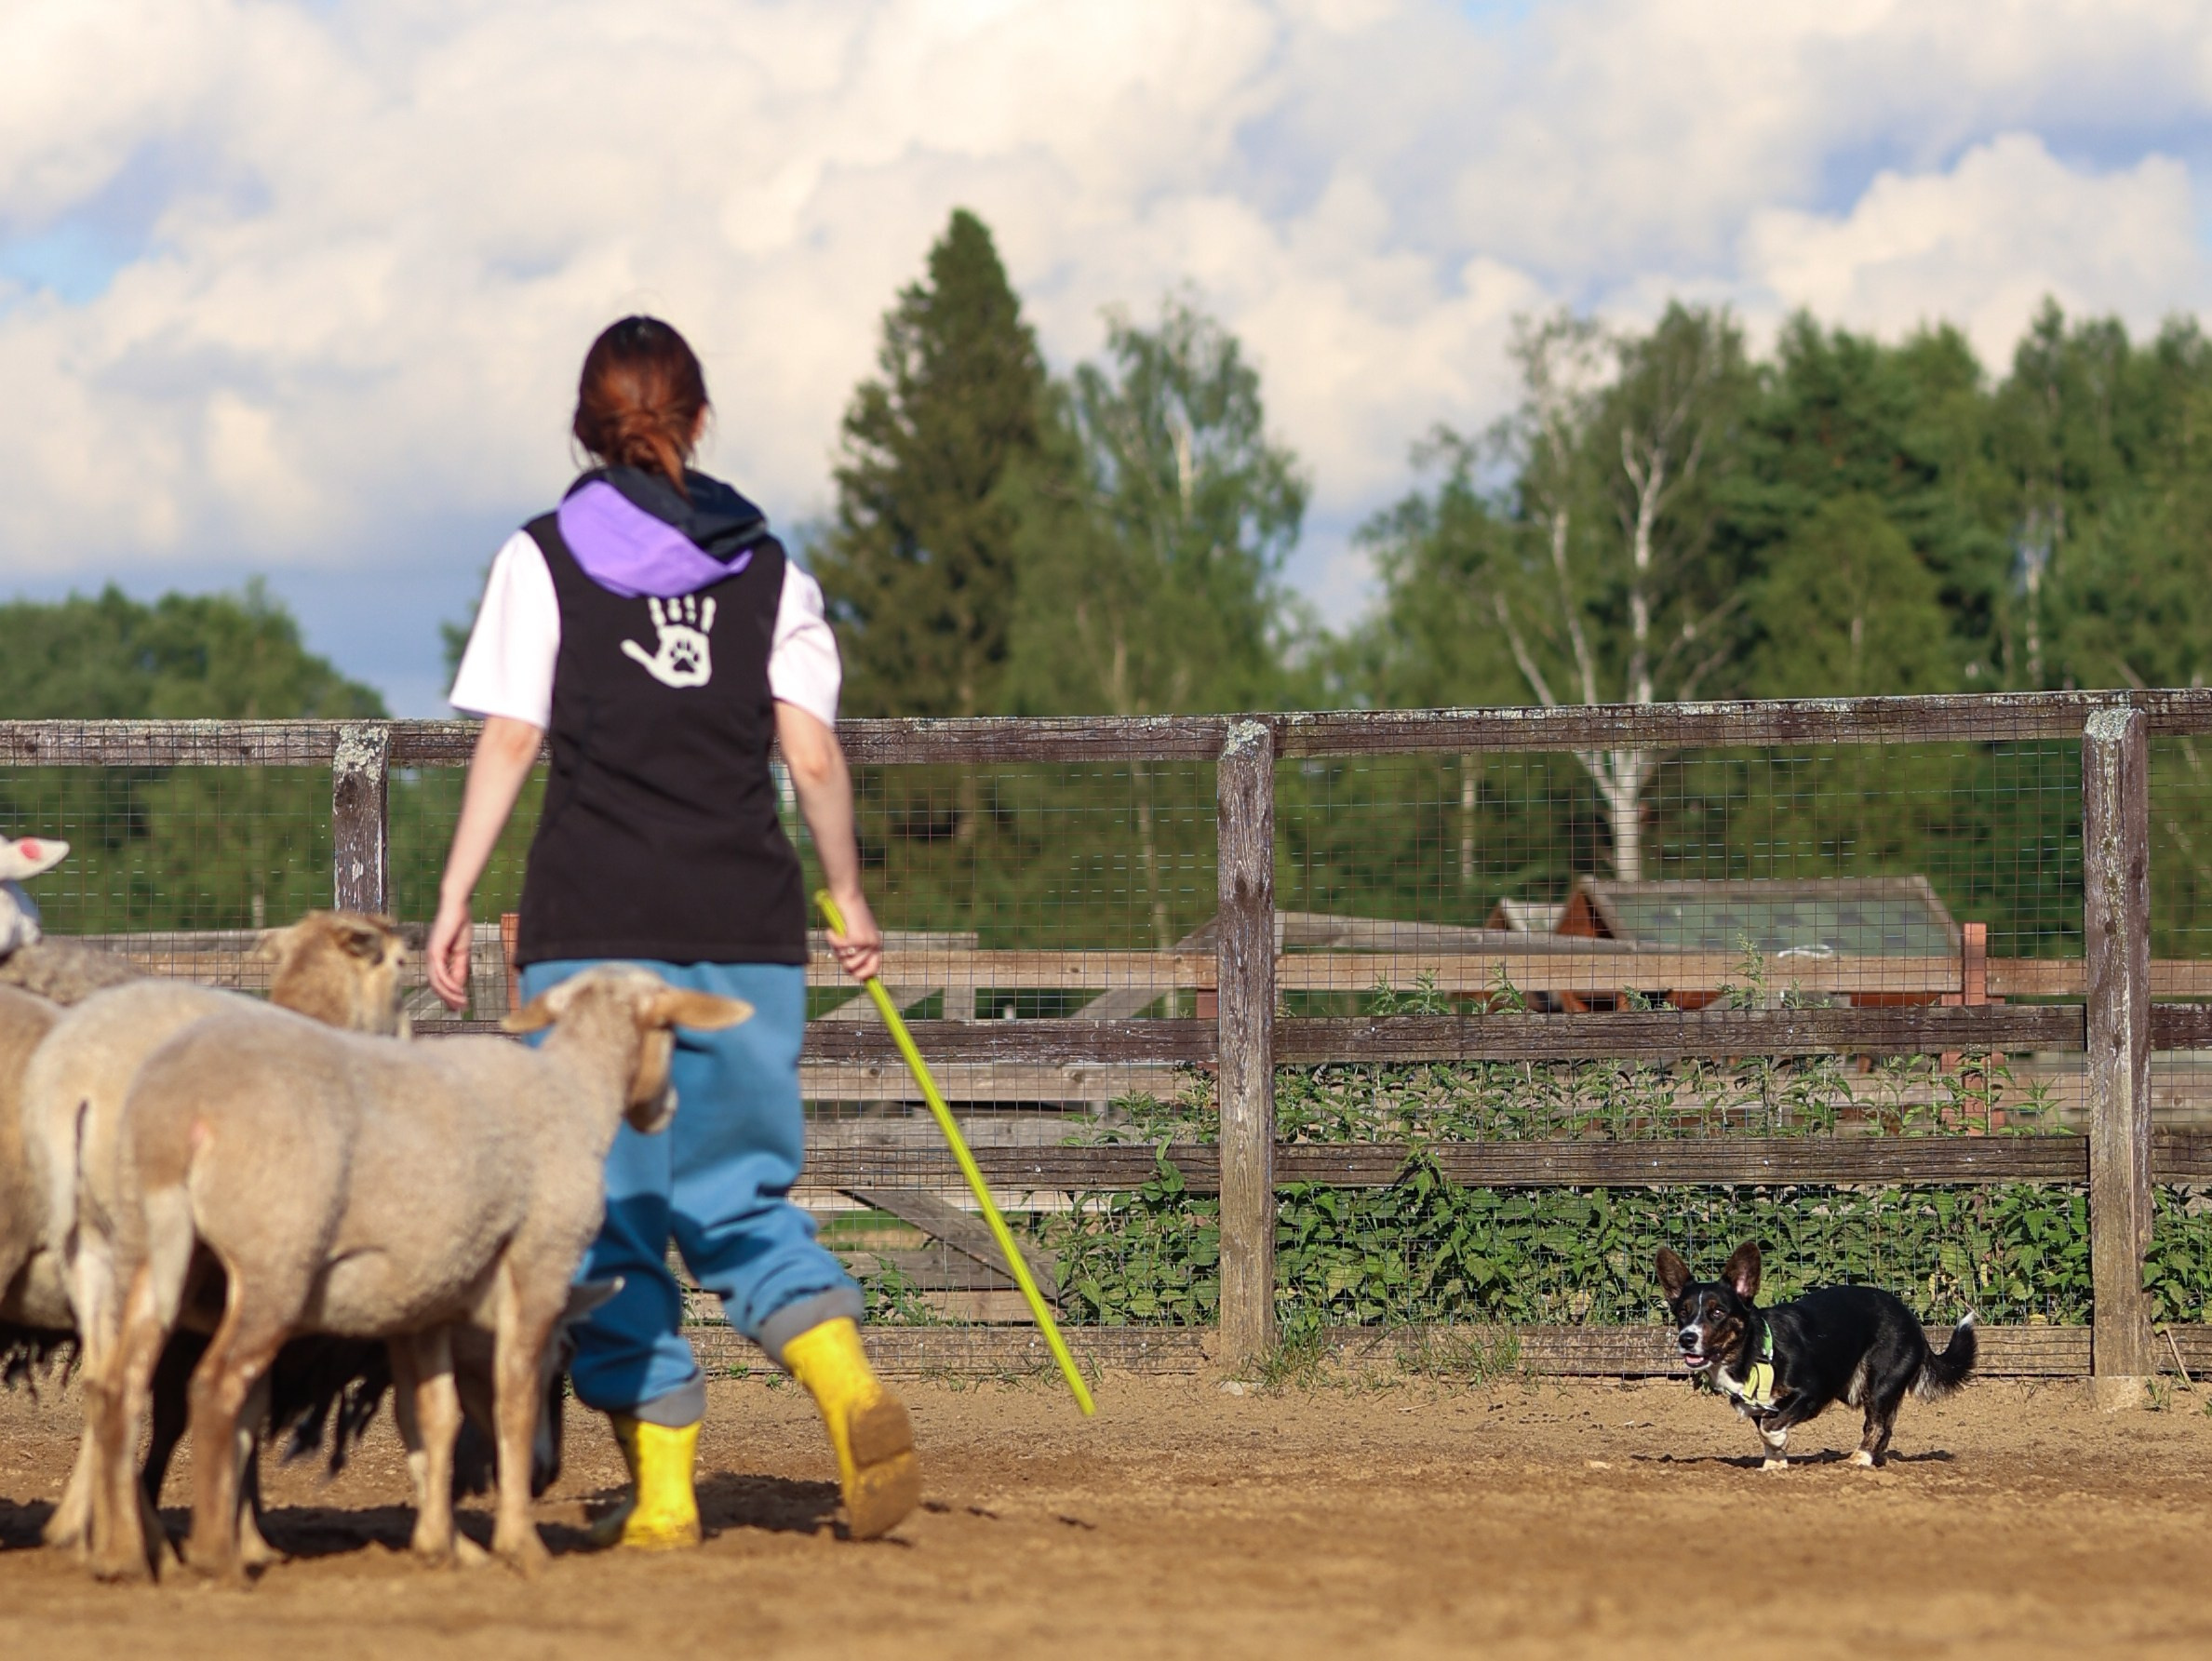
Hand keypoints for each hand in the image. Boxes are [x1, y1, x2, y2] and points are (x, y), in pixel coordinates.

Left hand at [427, 894, 473, 1010]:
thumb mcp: (462, 952)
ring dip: (449, 994)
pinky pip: (440, 973)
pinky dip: (449, 984)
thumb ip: (459, 968)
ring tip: (462, 1001)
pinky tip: (458, 990)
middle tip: (460, 1008)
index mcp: (437, 958)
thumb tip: (459, 985)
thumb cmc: (459, 925)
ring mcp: (431, 955)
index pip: (439, 982)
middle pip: (435, 986)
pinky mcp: (435, 952)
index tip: (459, 1005)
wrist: (458, 908)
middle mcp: (431, 959)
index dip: (448, 995)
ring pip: (437, 982)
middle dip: (448, 999)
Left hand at [620, 595, 715, 687]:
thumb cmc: (670, 674)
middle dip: (672, 603)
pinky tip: (708, 601)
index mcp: (665, 635)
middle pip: (674, 613)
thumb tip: (623, 644)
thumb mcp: (652, 664)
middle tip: (670, 591)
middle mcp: (678, 631)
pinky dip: (707, 612)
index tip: (652, 597)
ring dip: (688, 605)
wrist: (688, 682)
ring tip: (687, 593)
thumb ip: (639, 653)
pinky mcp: (701, 638)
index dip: (656, 608)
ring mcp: (690, 634)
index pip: (659, 618)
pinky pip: (705, 623)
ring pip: (689, 615)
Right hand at [824, 887, 881, 982]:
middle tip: (838, 948)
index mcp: (876, 944)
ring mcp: (865, 942)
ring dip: (836, 949)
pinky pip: (838, 948)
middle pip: (855, 969)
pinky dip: (831, 939)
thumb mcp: (856, 932)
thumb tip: (850, 967)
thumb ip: (856, 948)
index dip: (863, 976)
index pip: (873, 969)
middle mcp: (873, 945)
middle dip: (843, 962)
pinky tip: (831, 930)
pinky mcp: (856, 938)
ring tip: (835, 935)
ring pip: (845, 961)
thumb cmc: (849, 911)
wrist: (848, 894)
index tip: (854, 976)